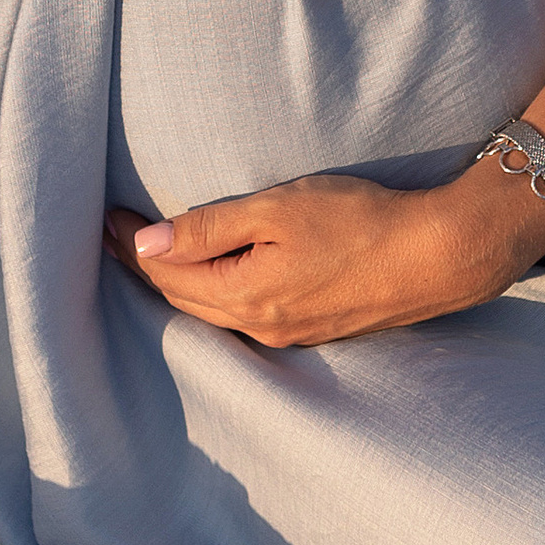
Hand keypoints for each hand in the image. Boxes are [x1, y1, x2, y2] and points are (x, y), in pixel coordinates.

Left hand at [104, 161, 544, 348]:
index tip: (105, 217)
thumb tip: (146, 245)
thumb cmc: (360, 222)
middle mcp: (261, 328)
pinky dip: (215, 293)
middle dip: (144, 267)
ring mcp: (290, 334)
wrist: (440, 255)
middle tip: (114, 233)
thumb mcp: (278, 210)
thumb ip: (209, 228)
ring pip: (213, 311)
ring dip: (179, 283)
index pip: (165, 275)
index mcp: (245, 299)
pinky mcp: (315, 327)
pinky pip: (244, 315)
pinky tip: (214, 277)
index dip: (130, 246)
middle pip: (183, 299)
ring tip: (152, 256)